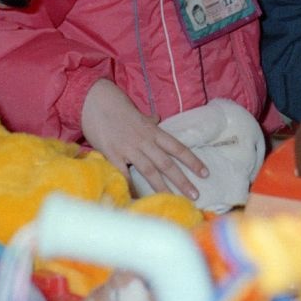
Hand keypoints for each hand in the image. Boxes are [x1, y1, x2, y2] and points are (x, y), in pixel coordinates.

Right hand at [80, 79, 206, 200]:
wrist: (95, 100)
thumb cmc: (117, 107)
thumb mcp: (138, 113)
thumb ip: (149, 120)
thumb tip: (157, 118)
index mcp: (153, 131)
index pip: (178, 148)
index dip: (192, 161)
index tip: (205, 173)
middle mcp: (145, 141)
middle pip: (167, 163)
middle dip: (182, 180)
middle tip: (195, 195)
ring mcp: (129, 148)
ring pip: (149, 171)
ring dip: (162, 187)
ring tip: (173, 200)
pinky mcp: (112, 154)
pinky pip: (123, 174)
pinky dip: (130, 186)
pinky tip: (136, 199)